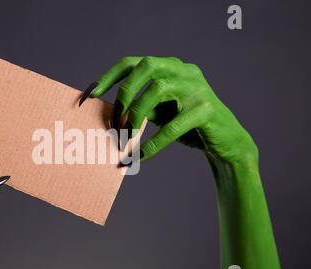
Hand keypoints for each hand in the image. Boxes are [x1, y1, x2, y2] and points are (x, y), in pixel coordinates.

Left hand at [81, 57, 284, 268]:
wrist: (226, 143)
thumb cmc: (187, 125)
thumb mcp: (161, 112)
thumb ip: (141, 105)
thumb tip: (109, 112)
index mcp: (172, 67)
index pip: (135, 62)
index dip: (110, 76)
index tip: (91, 93)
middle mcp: (186, 71)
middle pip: (146, 66)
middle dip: (124, 93)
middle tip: (115, 120)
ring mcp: (198, 88)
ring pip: (158, 90)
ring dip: (136, 115)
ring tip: (127, 137)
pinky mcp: (206, 110)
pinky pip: (173, 126)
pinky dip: (153, 143)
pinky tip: (141, 156)